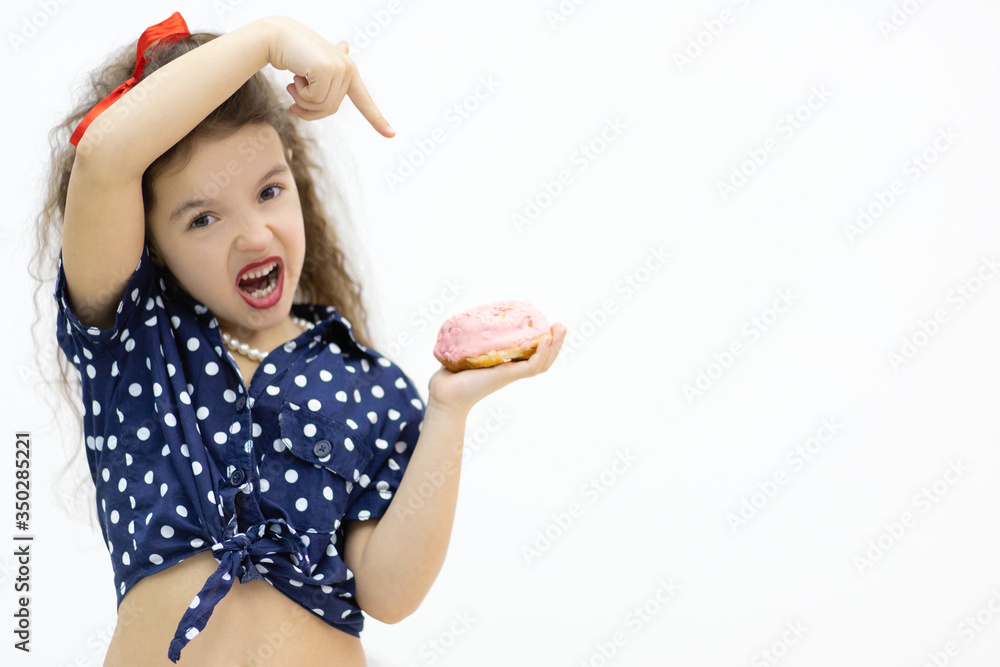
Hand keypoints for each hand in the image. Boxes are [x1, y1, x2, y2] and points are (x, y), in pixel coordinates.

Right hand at [264, 17, 393, 135]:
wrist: (277, 37)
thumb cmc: (295, 53)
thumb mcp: (315, 68)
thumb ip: (331, 69)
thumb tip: (346, 45)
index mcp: (349, 72)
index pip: (364, 100)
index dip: (377, 119)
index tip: (392, 135)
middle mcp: (349, 69)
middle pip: (331, 109)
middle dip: (309, 108)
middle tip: (293, 91)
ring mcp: (339, 68)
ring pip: (322, 106)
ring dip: (301, 100)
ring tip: (294, 82)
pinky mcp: (327, 70)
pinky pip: (314, 98)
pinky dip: (299, 92)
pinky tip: (295, 75)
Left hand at [427, 324, 567, 416]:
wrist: (445, 392)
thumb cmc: (451, 374)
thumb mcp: (466, 351)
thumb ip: (471, 337)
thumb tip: (470, 316)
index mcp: (506, 365)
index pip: (532, 355)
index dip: (544, 342)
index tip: (547, 325)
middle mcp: (512, 370)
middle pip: (543, 359)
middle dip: (556, 342)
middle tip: (560, 326)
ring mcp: (511, 374)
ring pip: (542, 363)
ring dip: (555, 346)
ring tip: (559, 329)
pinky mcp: (508, 375)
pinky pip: (531, 366)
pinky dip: (541, 353)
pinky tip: (544, 340)